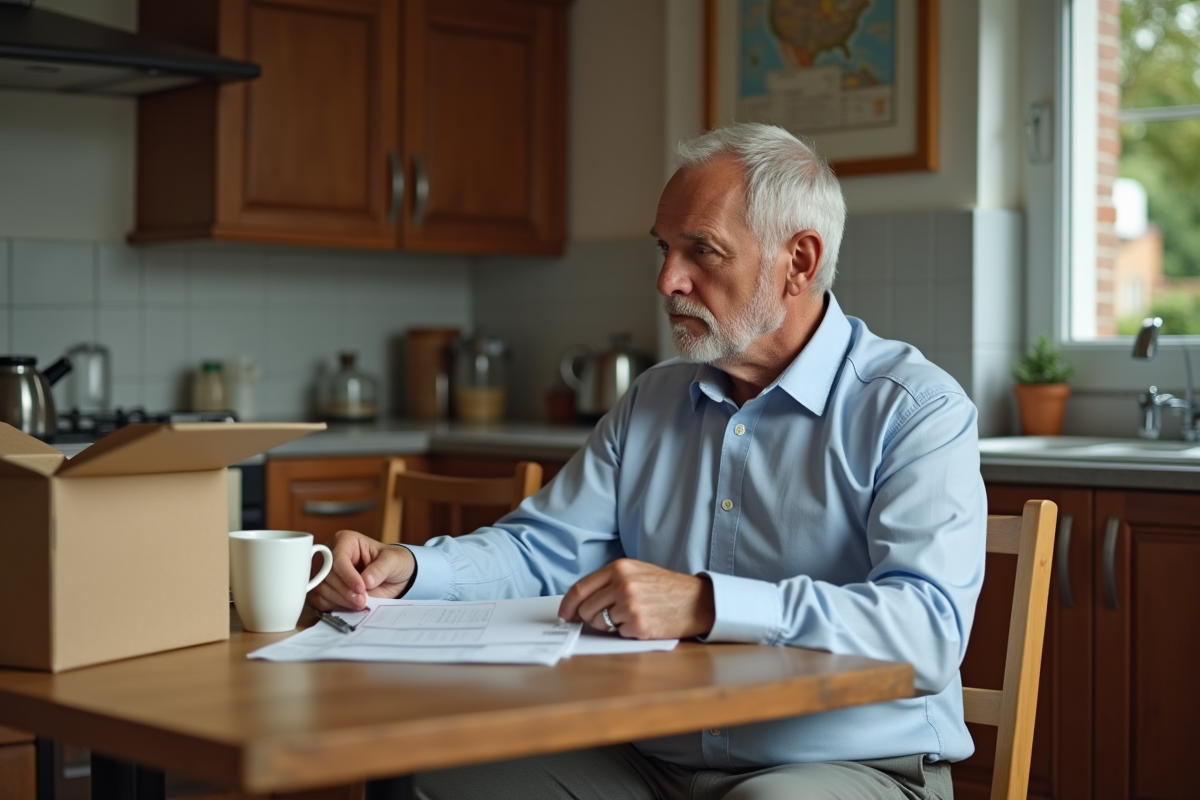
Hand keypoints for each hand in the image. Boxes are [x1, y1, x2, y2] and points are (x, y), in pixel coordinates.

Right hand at [307, 530, 415, 611]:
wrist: (393, 577)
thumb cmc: (392, 562)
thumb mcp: (394, 561)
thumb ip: (381, 569)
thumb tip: (366, 580)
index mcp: (345, 540)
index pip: (337, 558)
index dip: (347, 576)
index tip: (362, 588)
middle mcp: (331, 554)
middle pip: (326, 575)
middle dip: (344, 591)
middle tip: (362, 600)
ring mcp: (325, 572)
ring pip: (320, 588)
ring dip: (340, 599)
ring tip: (359, 603)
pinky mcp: (324, 588)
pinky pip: (318, 599)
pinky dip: (332, 605)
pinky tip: (349, 605)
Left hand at [557, 559, 714, 639]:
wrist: (697, 601)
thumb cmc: (666, 588)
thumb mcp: (638, 572)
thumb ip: (610, 581)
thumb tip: (580, 601)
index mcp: (619, 568)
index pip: (580, 588)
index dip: (568, 605)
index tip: (564, 614)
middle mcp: (622, 584)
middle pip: (586, 609)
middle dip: (590, 618)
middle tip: (608, 617)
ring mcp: (629, 605)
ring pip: (599, 623)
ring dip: (609, 626)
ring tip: (631, 616)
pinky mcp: (638, 624)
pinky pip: (617, 633)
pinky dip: (626, 632)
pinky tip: (642, 623)